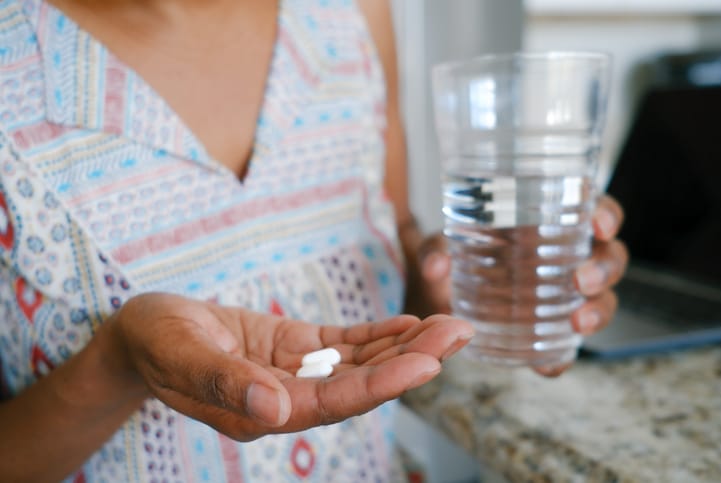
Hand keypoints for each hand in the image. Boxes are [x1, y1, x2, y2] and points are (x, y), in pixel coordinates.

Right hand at [106, 293, 473, 440]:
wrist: (143, 334)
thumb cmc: (154, 343)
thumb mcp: (179, 355)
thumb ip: (223, 383)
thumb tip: (276, 411)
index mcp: (261, 409)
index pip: (334, 401)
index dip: (382, 383)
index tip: (428, 363)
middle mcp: (286, 397)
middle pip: (360, 383)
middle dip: (412, 359)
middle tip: (461, 332)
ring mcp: (293, 372)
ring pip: (359, 363)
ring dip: (405, 345)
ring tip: (450, 325)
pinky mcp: (293, 348)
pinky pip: (342, 345)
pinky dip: (376, 336)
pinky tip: (408, 326)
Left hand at [409, 195, 628, 375]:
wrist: (441, 292)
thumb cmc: (456, 254)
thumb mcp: (442, 245)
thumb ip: (436, 249)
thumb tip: (436, 267)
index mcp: (551, 223)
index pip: (593, 211)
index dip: (606, 215)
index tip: (599, 225)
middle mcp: (568, 257)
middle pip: (609, 257)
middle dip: (604, 268)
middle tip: (582, 281)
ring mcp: (565, 295)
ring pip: (603, 299)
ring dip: (599, 311)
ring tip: (579, 322)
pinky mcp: (550, 330)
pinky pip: (566, 346)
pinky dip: (562, 357)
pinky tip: (550, 366)